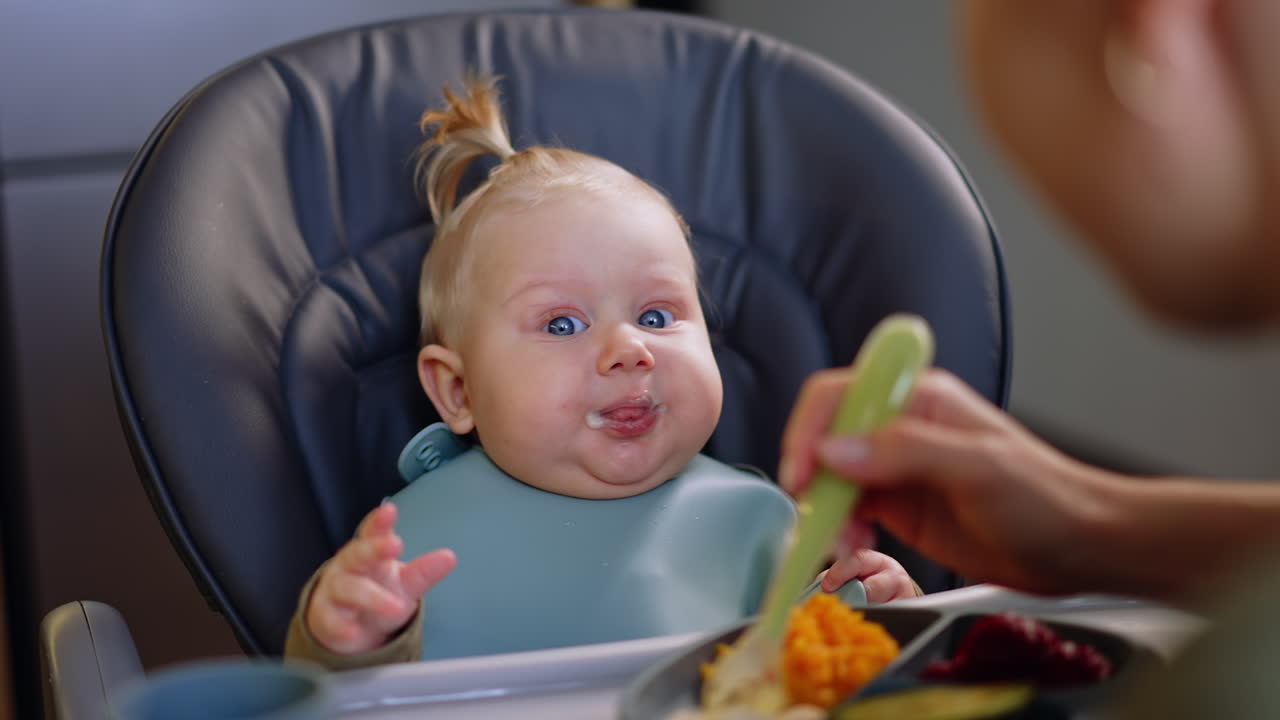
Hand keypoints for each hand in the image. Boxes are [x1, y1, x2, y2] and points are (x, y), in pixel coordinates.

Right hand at [306, 502, 455, 654]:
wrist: (350, 626)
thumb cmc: (379, 593)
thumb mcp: (406, 583)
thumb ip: (425, 571)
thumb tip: (450, 557)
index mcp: (370, 552)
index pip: (373, 531)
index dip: (380, 521)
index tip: (390, 510)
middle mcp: (349, 566)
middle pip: (358, 553)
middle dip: (375, 548)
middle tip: (395, 544)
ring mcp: (335, 590)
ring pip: (348, 588)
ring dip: (372, 597)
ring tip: (396, 607)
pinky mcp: (325, 616)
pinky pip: (330, 619)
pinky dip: (342, 626)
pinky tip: (354, 631)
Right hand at [780, 367, 1113, 595]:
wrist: (1081, 548)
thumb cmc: (1045, 498)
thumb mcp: (976, 469)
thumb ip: (903, 452)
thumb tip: (832, 450)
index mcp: (917, 398)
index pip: (838, 396)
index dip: (808, 432)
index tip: (802, 476)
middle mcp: (899, 427)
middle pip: (824, 438)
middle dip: (813, 480)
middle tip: (819, 519)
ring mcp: (896, 468)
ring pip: (830, 479)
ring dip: (826, 512)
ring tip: (846, 543)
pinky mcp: (898, 506)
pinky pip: (848, 512)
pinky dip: (841, 531)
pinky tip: (858, 548)